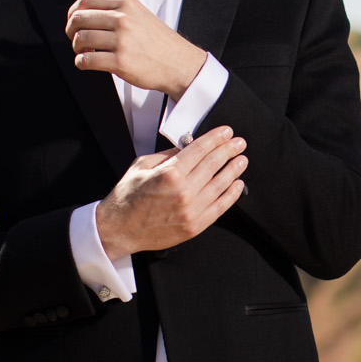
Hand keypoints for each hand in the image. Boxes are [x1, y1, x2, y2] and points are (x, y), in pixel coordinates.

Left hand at [67, 0, 208, 96]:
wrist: (179, 63)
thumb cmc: (159, 42)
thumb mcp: (140, 14)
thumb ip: (117, 10)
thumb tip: (87, 13)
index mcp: (126, 5)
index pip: (86, 1)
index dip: (73, 13)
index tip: (73, 22)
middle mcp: (123, 19)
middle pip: (79, 19)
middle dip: (71, 31)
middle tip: (75, 39)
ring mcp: (121, 41)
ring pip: (81, 39)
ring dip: (77, 48)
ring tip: (84, 52)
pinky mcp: (120, 62)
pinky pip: (87, 60)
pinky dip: (80, 62)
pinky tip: (86, 63)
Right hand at [95, 127, 247, 258]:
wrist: (118, 229)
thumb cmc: (127, 198)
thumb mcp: (142, 165)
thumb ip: (167, 155)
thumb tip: (187, 147)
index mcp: (170, 173)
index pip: (200, 150)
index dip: (216, 138)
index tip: (227, 132)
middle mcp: (183, 191)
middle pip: (214, 164)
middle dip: (229, 150)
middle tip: (239, 143)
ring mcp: (191, 210)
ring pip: (220, 184)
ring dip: (234, 170)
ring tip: (242, 160)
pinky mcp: (194, 226)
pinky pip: (219, 207)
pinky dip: (231, 195)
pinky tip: (237, 185)